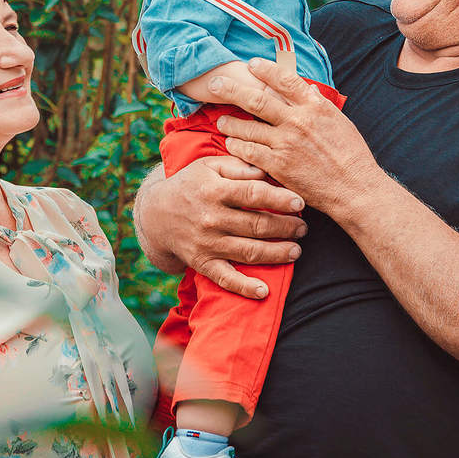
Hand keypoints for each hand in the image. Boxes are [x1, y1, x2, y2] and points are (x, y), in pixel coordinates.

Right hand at [134, 155, 307, 298]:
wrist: (155, 214)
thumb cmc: (190, 184)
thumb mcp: (209, 165)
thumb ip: (238, 166)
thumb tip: (267, 169)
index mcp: (214, 190)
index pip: (254, 194)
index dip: (280, 199)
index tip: (300, 202)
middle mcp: (211, 218)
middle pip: (256, 224)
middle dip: (286, 227)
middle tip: (303, 228)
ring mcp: (207, 243)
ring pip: (248, 251)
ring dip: (277, 253)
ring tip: (296, 251)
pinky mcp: (202, 263)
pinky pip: (225, 278)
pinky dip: (244, 287)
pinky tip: (263, 291)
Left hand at [210, 58, 383, 216]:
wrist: (354, 188)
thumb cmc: (352, 156)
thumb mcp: (340, 122)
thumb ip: (320, 105)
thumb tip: (308, 88)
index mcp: (314, 106)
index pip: (284, 79)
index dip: (265, 69)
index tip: (251, 64)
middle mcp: (297, 121)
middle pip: (256, 99)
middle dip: (232, 90)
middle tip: (215, 84)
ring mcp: (286, 143)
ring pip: (248, 127)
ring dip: (230, 123)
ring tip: (221, 120)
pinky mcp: (278, 165)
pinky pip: (249, 152)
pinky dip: (237, 146)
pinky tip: (231, 144)